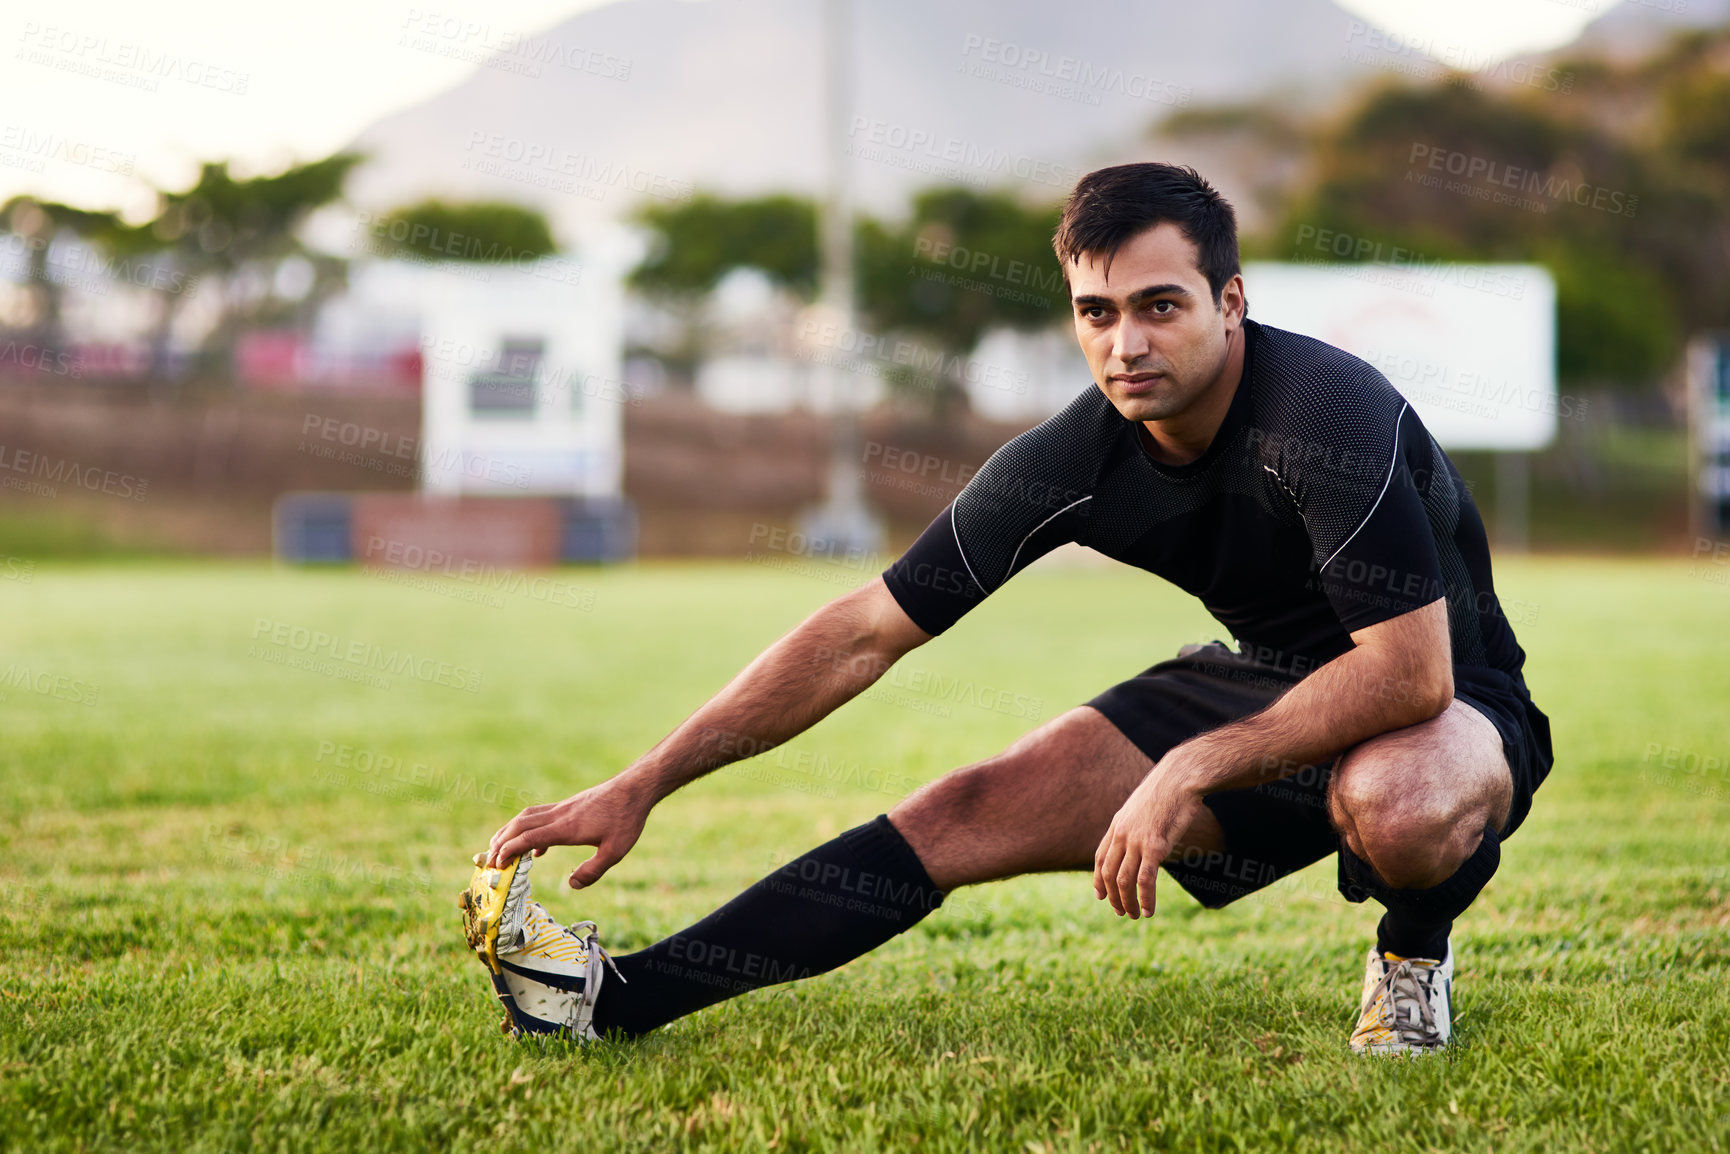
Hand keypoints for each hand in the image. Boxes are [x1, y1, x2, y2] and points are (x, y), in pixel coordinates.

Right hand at [485, 774, 652, 888]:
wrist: (635, 788)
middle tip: (489, 860)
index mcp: (566, 828)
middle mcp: (559, 815)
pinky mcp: (569, 805)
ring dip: (510, 832)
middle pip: (520, 825)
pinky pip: (540, 816)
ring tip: (499, 849)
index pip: (528, 838)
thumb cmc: (627, 819)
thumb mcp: (615, 851)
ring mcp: (563, 808)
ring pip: (527, 817)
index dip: (509, 851)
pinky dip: (529, 829)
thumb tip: (570, 885)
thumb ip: (592, 870)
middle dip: (501, 842)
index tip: (496, 865)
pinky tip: (537, 848)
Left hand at [1093, 763, 1205, 918]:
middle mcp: (1122, 834)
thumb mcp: (1143, 805)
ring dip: (1128, 902)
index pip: (1099, 858)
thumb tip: (1140, 835)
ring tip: (1134, 915)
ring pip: (1124, 880)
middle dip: (1113, 897)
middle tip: (1121, 912)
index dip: (1098, 880)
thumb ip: (1136, 823)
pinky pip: (1145, 879)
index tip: (1100, 896)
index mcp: (1117, 824)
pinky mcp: (1155, 846)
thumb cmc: (1167, 790)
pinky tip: (1148, 910)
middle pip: (1109, 873)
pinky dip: (1145, 898)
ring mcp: (1137, 840)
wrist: (1180, 777)